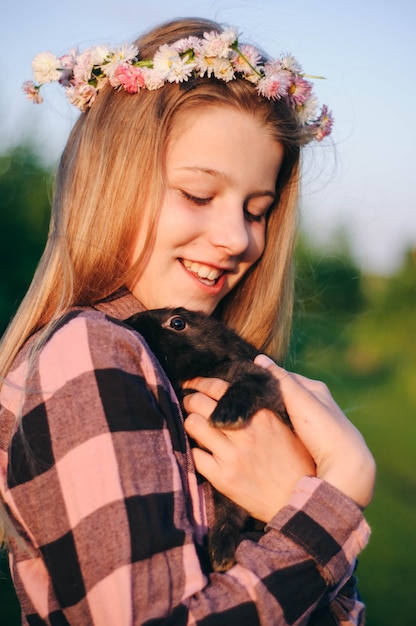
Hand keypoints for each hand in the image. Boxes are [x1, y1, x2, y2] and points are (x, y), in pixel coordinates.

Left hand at [183, 377, 315, 522]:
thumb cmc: (295, 463)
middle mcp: (245, 432)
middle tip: (190, 403)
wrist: (297, 501)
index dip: (201, 383)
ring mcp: (232, 455)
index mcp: (261, 415)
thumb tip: (240, 389)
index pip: (220, 387)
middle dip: (190, 400)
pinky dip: (195, 450)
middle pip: (200, 402)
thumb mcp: (286, 428)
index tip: (193, 384)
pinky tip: (202, 451)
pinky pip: (195, 455)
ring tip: (194, 425)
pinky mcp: (223, 477)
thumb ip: (264, 409)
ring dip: (190, 422)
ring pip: (193, 424)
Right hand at [253, 355, 375, 508]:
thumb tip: (259, 359)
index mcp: (316, 389)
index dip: (265, 378)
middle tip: (244, 399)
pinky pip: (289, 428)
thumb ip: (279, 379)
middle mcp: (317, 403)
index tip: (245, 381)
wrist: (345, 465)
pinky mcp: (311, 440)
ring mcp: (314, 422)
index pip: (284, 377)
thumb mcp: (299, 399)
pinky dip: (277, 427)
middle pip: (285, 394)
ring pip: (286, 412)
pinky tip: (266, 432)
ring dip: (271, 413)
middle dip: (267, 395)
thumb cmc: (324, 429)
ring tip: (251, 415)